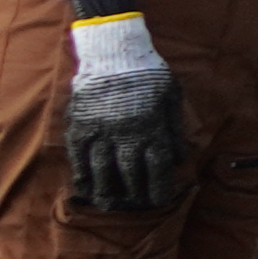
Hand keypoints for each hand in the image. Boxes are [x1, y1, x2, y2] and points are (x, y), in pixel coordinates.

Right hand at [63, 11, 188, 215]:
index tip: (158, 201)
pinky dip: (82, 173)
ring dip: (106, 190)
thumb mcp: (171, 96)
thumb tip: (179, 159)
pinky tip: (85, 186)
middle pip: (129, 173)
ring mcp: (99, 131)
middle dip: (133, 193)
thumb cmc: (148, 72)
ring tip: (108, 204)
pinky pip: (79, 156)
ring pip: (102, 169)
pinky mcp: (79, 126)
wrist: (113, 51)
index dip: (157, 187)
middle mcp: (125, 134)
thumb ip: (174, 128)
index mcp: (150, 128)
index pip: (156, 167)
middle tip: (134, 207)